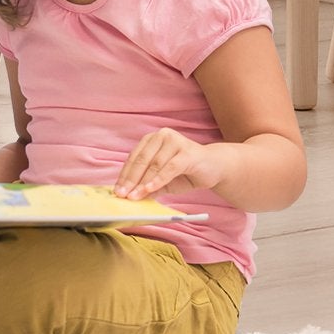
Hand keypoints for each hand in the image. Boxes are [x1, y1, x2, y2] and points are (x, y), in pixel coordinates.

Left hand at [114, 128, 231, 200]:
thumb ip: (150, 186)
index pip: (134, 158)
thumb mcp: (165, 182)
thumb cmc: (188, 173)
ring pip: (154, 164)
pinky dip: (157, 180)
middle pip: (141, 160)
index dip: (124, 175)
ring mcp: (174, 141)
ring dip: (142, 182)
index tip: (117, 190)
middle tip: (122, 195)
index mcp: (152, 140)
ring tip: (134, 196)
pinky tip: (149, 190)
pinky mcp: (186, 152)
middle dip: (130, 179)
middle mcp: (161, 136)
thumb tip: (131, 197)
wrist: (216, 167)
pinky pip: (168, 168)